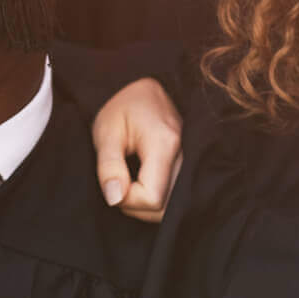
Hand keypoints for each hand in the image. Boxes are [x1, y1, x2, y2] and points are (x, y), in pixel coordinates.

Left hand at [92, 77, 184, 222]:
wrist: (147, 89)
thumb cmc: (123, 108)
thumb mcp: (106, 132)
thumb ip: (109, 167)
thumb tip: (115, 199)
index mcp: (164, 144)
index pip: (152, 198)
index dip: (128, 200)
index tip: (113, 182)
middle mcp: (186, 155)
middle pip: (166, 208)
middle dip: (137, 206)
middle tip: (119, 183)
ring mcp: (193, 160)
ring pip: (173, 208)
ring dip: (147, 205)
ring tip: (130, 183)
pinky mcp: (192, 165)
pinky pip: (178, 197)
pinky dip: (159, 199)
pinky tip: (144, 184)